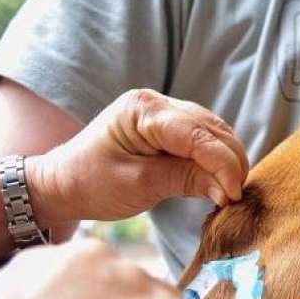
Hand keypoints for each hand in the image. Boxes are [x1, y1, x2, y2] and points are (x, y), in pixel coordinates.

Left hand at [28, 88, 249, 222]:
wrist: (62, 182)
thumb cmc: (91, 184)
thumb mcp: (139, 186)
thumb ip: (185, 181)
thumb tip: (228, 191)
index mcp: (143, 109)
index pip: (196, 134)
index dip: (222, 163)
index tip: (234, 194)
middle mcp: (157, 102)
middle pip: (211, 128)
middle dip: (230, 161)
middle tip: (237, 196)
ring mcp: (164, 110)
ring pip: (213, 131)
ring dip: (227, 159)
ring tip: (231, 191)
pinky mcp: (168, 125)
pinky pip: (203, 137)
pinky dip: (216, 157)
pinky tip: (221, 179)